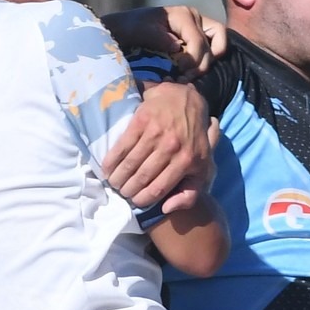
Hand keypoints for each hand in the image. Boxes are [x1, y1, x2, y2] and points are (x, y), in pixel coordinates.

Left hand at [102, 5, 227, 80]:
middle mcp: (195, 18)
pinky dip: (210, 58)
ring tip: (190, 76)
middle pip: (209, 47)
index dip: (192, 59)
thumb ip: (158, 37)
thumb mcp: (140, 31)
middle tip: (184, 79)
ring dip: (207, 63)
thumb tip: (177, 47)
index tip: (179, 73)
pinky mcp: (199, 36)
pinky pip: (215, 46)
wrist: (127, 29)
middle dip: (199, 65)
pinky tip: (194, 70)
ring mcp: (199, 27)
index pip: (197, 41)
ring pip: (218, 46)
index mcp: (183, 14)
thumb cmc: (132, 28)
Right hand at [105, 82, 213, 209]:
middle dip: (127, 190)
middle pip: (142, 178)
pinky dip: (111, 160)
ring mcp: (156, 133)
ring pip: (130, 163)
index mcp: (187, 161)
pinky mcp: (141, 121)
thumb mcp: (203, 167)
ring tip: (114, 183)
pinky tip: (107, 169)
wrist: (187, 101)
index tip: (135, 202)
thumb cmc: (194, 139)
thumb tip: (167, 208)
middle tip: (122, 192)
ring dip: (117, 177)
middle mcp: (171, 148)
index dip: (143, 199)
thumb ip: (191, 192)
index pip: (159, 189)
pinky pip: (122, 146)